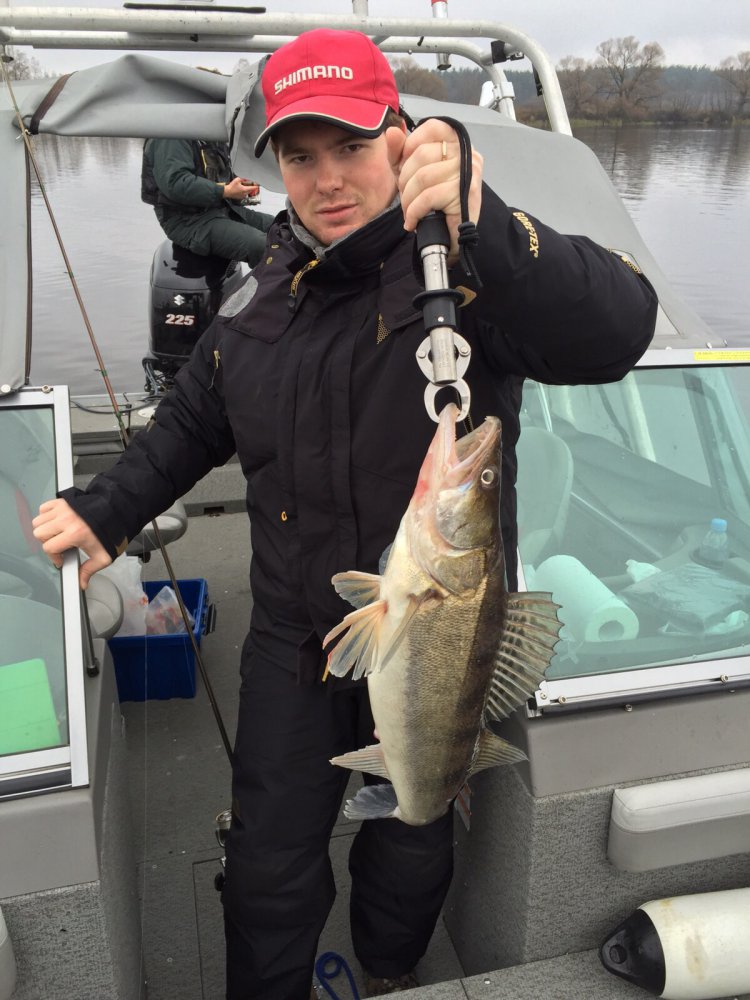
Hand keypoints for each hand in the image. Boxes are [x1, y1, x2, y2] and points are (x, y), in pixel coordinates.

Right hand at [32, 498, 111, 589]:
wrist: (117, 513)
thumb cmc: (111, 533)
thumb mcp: (103, 556)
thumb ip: (89, 570)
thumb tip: (82, 583)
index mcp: (75, 533)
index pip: (49, 547)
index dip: (54, 556)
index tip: (61, 558)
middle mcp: (67, 519)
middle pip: (40, 533)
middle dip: (47, 542)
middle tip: (58, 546)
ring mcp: (64, 508)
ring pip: (38, 521)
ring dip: (45, 529)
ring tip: (57, 534)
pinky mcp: (63, 501)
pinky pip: (44, 508)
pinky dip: (46, 516)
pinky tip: (57, 523)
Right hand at [222, 177, 260, 200]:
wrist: (227, 192)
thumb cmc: (231, 187)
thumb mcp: (237, 180)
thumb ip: (243, 178)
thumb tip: (246, 178)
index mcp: (245, 189)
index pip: (253, 188)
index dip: (256, 186)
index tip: (258, 184)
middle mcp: (245, 194)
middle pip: (251, 190)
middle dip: (252, 187)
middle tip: (252, 184)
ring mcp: (243, 196)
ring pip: (248, 193)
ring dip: (248, 190)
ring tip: (246, 186)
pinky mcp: (241, 197)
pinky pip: (245, 194)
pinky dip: (245, 192)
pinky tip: (242, 189)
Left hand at [395, 119, 482, 263]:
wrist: (449, 239)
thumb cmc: (433, 205)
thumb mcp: (411, 174)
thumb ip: (400, 153)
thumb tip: (392, 131)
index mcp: (456, 143)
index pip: (432, 127)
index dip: (412, 144)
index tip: (404, 165)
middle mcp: (467, 153)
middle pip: (423, 154)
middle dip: (405, 179)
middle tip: (406, 197)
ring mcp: (468, 172)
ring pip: (423, 177)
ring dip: (408, 199)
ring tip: (409, 212)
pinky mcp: (464, 193)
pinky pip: (428, 196)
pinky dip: (414, 211)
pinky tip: (413, 221)